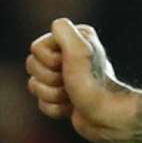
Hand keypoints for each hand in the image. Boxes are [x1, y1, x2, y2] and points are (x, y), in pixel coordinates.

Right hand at [27, 17, 133, 142]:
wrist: (110, 117)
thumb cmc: (94, 84)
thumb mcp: (79, 52)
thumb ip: (64, 32)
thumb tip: (56, 25)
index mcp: (74, 37)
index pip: (36, 48)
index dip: (49, 62)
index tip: (69, 66)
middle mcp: (69, 53)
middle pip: (31, 66)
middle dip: (49, 80)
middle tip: (70, 84)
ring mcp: (66, 74)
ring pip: (34, 85)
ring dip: (52, 95)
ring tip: (72, 96)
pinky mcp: (65, 95)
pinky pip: (42, 102)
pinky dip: (55, 108)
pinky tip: (72, 107)